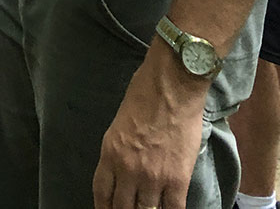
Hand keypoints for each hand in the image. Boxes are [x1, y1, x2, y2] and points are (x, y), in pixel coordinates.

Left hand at [92, 49, 206, 208]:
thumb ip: (120, 149)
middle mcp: (128, 169)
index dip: (105, 208)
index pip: (102, 193)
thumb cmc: (145, 92)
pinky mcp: (177, 179)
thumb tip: (125, 169)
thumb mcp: (120, 122)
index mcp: (110, 152)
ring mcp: (153, 177)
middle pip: (122, 208)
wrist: (173, 84)